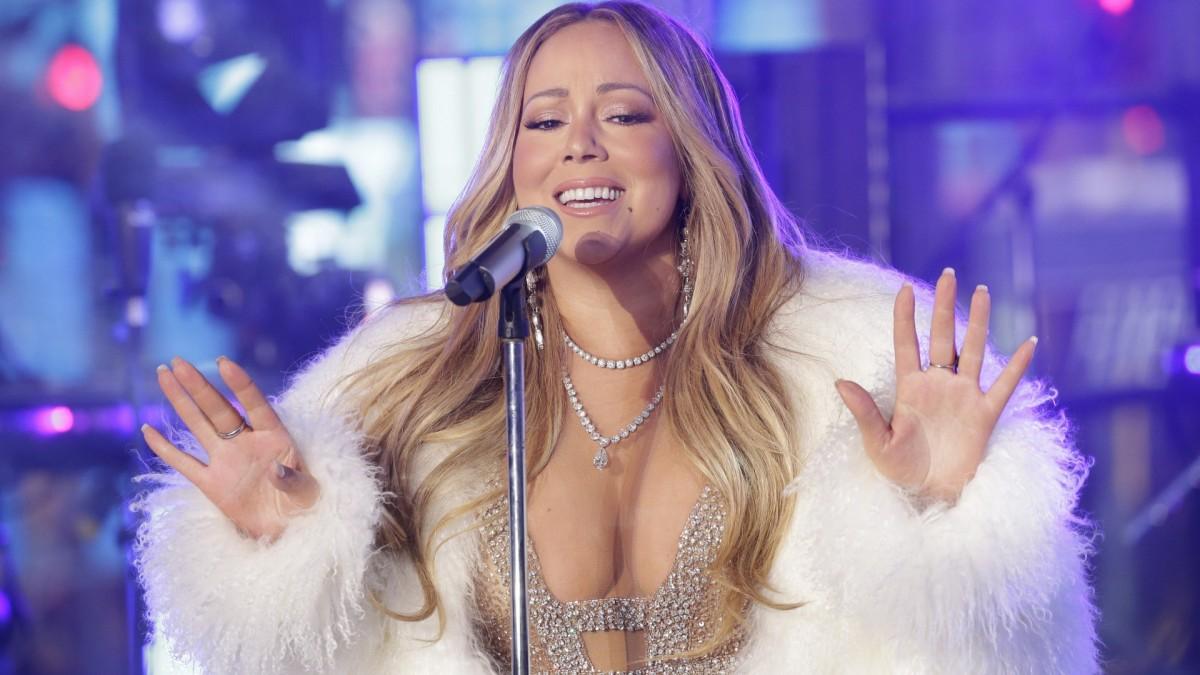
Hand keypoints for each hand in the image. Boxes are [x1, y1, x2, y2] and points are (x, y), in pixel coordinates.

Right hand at [141, 356, 319, 539]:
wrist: (287, 529)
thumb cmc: (304, 504)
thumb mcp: (307, 493)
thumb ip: (293, 480)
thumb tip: (276, 470)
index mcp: (275, 437)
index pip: (255, 405)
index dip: (240, 385)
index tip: (223, 363)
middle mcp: (247, 442)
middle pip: (219, 409)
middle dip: (199, 386)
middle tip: (177, 361)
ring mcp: (227, 460)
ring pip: (198, 426)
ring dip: (181, 402)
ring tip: (164, 375)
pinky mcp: (212, 484)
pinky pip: (184, 463)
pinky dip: (166, 449)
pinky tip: (148, 429)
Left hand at [835, 269, 1037, 502]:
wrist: (930, 495)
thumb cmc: (899, 471)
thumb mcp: (877, 443)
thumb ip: (863, 411)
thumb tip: (840, 381)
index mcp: (909, 388)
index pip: (907, 343)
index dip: (906, 317)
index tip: (905, 289)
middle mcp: (938, 385)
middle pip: (942, 337)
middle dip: (944, 306)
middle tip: (948, 274)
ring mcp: (963, 397)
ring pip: (973, 350)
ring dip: (978, 322)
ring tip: (982, 290)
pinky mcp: (985, 415)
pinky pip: (1005, 385)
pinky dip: (1018, 365)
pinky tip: (1030, 341)